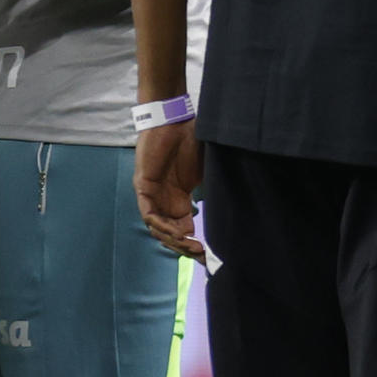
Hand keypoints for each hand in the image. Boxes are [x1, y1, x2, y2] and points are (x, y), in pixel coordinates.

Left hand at [135, 121, 204, 259]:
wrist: (174, 120)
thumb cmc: (190, 141)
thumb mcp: (206, 172)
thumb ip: (212, 191)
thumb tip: (233, 209)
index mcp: (180, 200)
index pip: (184, 230)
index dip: (195, 244)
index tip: (210, 256)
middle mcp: (165, 201)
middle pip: (171, 235)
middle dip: (185, 247)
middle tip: (202, 254)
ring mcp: (153, 195)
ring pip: (158, 229)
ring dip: (174, 240)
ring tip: (192, 245)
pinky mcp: (143, 187)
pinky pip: (149, 214)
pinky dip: (162, 225)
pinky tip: (178, 231)